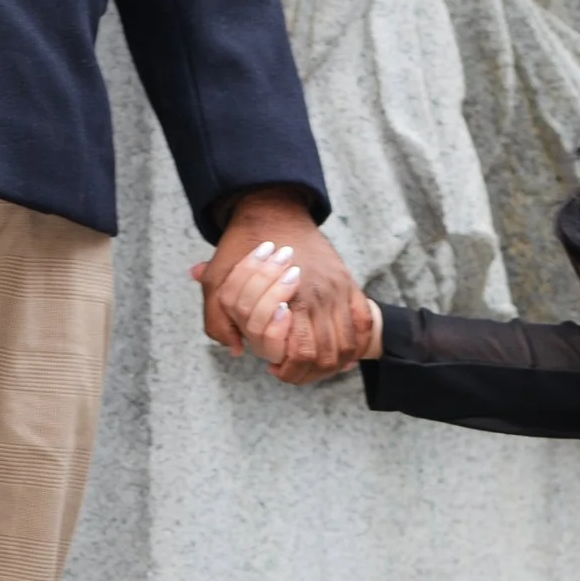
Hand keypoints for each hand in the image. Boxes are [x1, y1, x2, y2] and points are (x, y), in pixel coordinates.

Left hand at [192, 191, 374, 382]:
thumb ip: (218, 319)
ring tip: (311, 363)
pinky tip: (336, 350)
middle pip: (326, 355)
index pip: (299, 352)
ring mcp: (338, 289)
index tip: (274, 367)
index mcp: (289, 296)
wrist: (272, 208)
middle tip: (291, 368)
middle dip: (308, 372)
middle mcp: (319, 295)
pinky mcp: (348, 283)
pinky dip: (354, 343)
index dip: (288, 370)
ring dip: (331, 363)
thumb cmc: (243, 246)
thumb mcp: (217, 281)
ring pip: (346, 345)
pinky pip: (362, 323)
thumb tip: (237, 350)